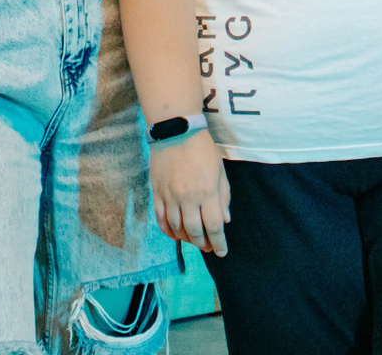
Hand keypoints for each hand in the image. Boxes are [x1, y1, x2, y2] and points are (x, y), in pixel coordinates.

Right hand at [148, 130, 229, 255]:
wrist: (176, 130)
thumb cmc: (202, 148)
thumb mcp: (220, 171)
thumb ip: (223, 196)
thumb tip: (224, 220)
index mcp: (207, 191)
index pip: (213, 226)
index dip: (218, 242)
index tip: (222, 251)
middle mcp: (187, 197)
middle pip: (194, 231)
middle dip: (202, 244)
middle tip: (208, 248)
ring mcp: (170, 195)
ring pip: (176, 227)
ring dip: (185, 239)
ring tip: (193, 241)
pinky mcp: (157, 191)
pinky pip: (160, 218)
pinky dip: (167, 230)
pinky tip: (174, 234)